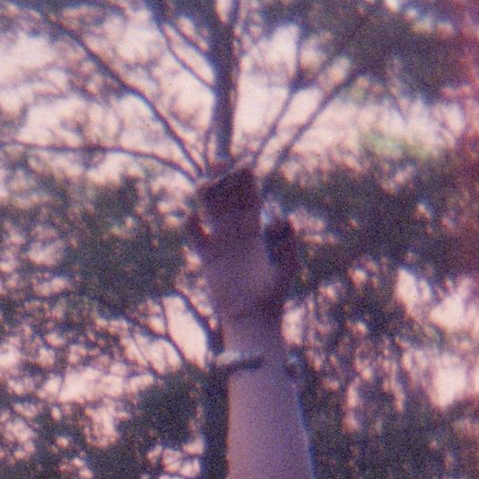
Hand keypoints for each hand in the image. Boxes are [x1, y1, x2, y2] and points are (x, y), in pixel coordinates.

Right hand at [188, 163, 296, 338]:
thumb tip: (283, 218)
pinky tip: (192, 216)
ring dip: (206, 194)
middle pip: (228, 196)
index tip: (244, 164)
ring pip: (210, 210)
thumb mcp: (286, 267)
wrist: (253, 318)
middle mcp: (237, 229)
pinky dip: (191, 225)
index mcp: (257, 227)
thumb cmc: (273, 293)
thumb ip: (286, 243)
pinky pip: (196, 236)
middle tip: (220, 161)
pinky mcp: (207, 257)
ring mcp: (220, 241)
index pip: (250, 195)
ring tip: (205, 181)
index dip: (246, 179)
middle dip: (224, 178)